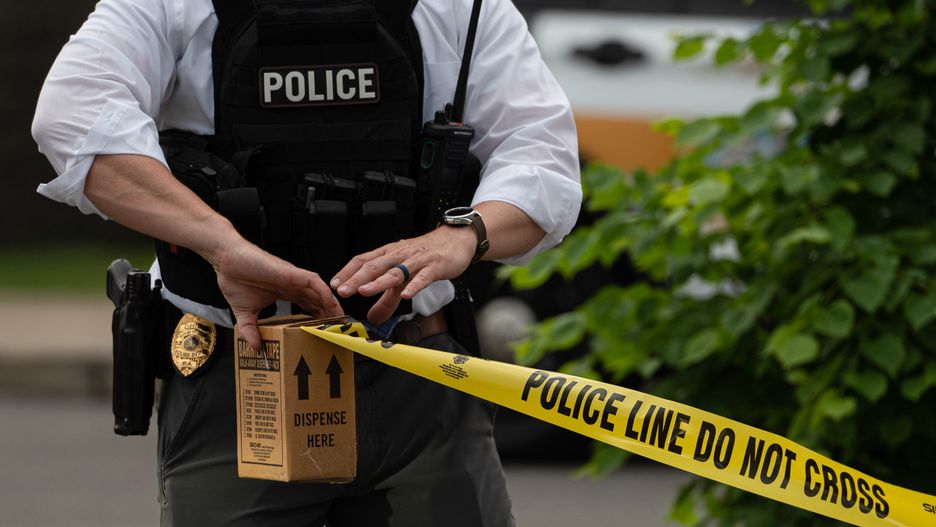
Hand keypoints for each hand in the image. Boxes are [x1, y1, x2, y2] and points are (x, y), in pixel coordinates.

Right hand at [211, 237, 343, 349]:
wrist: (225, 261)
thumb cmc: (235, 280)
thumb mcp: (244, 313)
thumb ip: (250, 330)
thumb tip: (255, 348)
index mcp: (284, 293)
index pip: (308, 307)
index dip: (318, 318)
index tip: (326, 332)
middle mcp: (292, 285)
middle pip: (318, 300)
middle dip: (330, 314)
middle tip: (339, 328)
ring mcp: (292, 278)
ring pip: (319, 291)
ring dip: (331, 303)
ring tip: (340, 318)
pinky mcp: (290, 272)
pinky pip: (312, 281)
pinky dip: (322, 291)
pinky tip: (330, 302)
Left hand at [330, 226, 476, 323]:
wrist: (455, 240)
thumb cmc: (426, 256)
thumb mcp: (404, 277)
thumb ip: (388, 299)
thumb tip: (372, 318)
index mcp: (389, 254)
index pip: (363, 260)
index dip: (348, 272)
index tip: (335, 285)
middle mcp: (399, 255)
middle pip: (375, 265)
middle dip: (357, 278)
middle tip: (343, 291)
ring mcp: (417, 260)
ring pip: (396, 271)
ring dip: (379, 282)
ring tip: (366, 291)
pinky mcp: (434, 266)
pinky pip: (423, 277)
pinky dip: (415, 285)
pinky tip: (407, 295)